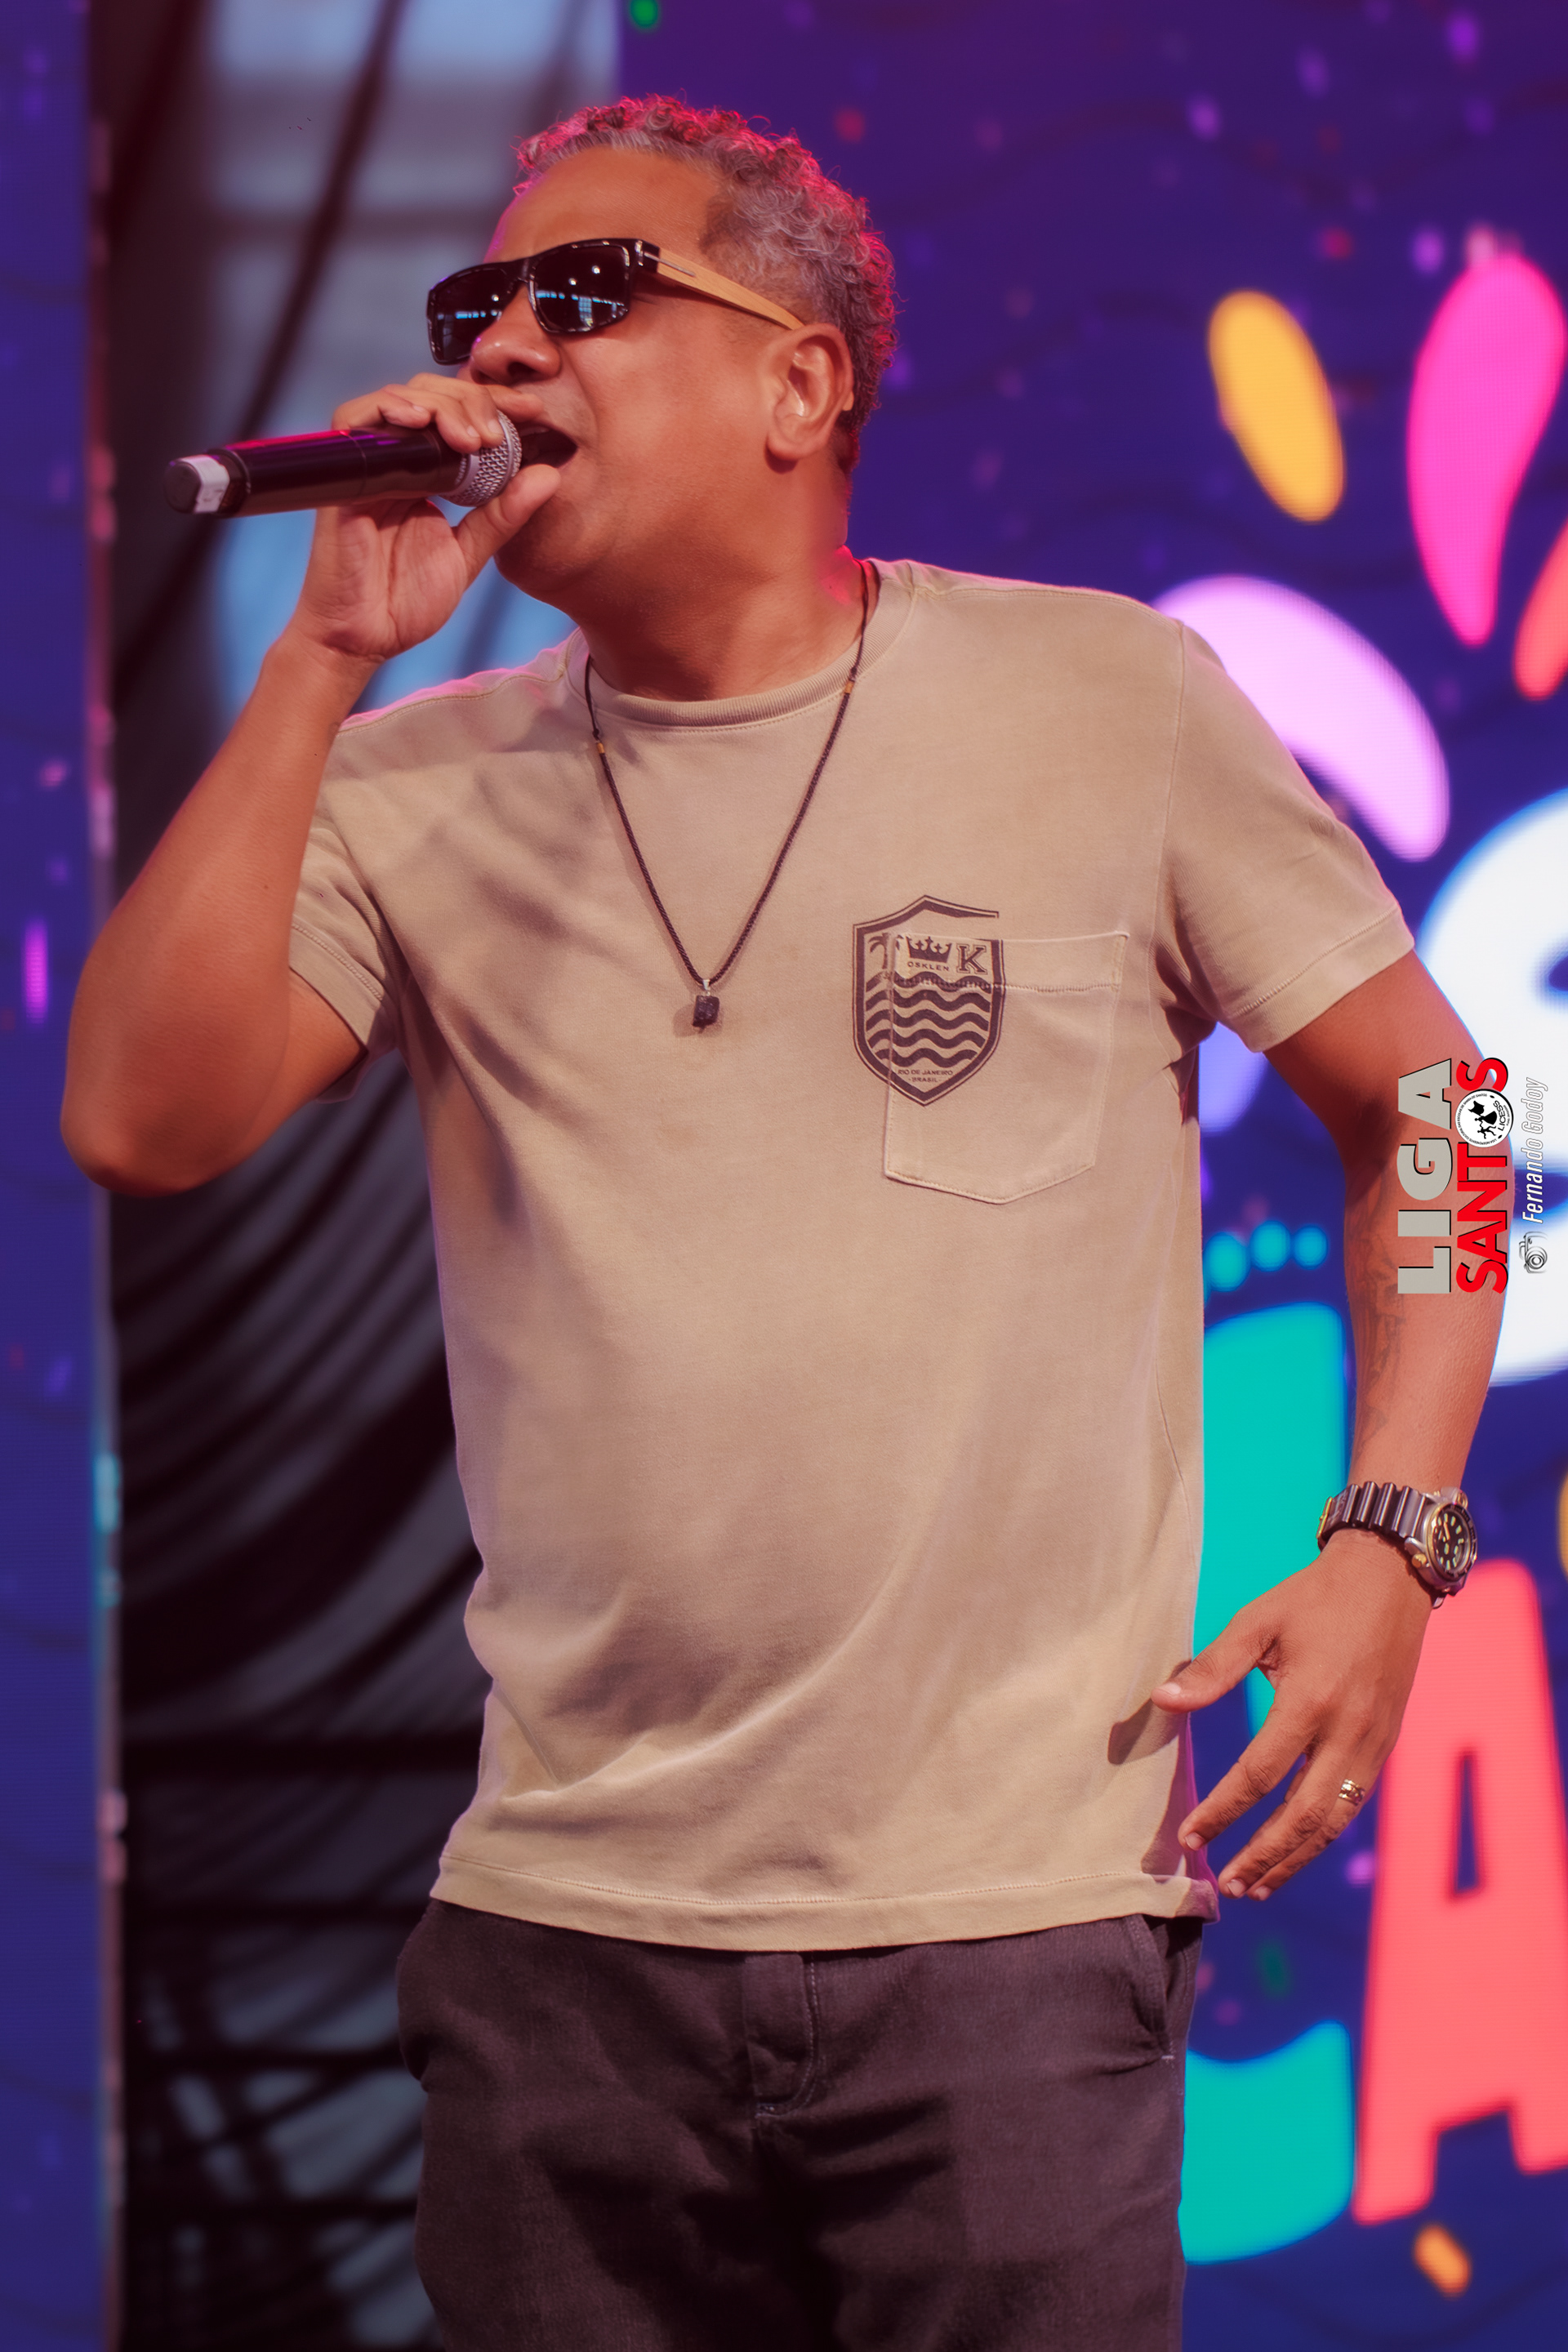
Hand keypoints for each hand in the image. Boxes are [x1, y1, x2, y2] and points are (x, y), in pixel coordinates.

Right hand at [284, 375, 562, 670]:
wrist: (362, 639)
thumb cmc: (405, 602)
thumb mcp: (468, 554)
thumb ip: (503, 515)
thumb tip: (549, 475)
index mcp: (425, 473)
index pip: (458, 415)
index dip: (494, 404)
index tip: (533, 412)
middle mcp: (396, 461)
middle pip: (432, 394)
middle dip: (473, 401)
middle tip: (500, 431)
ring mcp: (368, 465)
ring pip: (400, 399)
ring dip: (440, 405)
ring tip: (472, 437)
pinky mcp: (343, 475)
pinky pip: (355, 422)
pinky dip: (388, 410)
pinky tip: (421, 421)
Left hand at [1150, 1529, 1432, 1896]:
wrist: (1389, 1579)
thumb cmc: (1314, 1597)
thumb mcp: (1257, 1621)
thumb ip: (1212, 1667)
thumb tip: (1162, 1702)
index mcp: (1311, 1700)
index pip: (1260, 1774)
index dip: (1223, 1810)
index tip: (1189, 1837)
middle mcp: (1347, 1731)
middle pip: (1302, 1815)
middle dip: (1262, 1856)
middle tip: (1226, 1886)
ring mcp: (1373, 1743)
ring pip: (1333, 1819)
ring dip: (1295, 1858)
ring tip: (1257, 1886)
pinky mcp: (1385, 1744)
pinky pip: (1352, 1803)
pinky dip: (1322, 1834)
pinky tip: (1295, 1850)